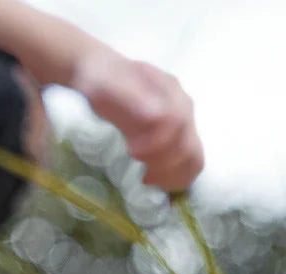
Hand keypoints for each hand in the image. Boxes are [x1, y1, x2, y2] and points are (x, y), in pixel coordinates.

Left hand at [71, 51, 203, 190]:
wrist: (100, 75)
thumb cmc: (100, 80)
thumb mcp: (106, 85)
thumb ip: (128, 97)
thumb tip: (155, 117)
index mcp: (168, 90)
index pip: (176, 123)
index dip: (158, 143)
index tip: (133, 152)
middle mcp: (181, 105)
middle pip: (188, 144)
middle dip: (165, 164)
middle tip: (141, 171)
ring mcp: (181, 121)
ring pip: (192, 156)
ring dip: (171, 174)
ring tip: (147, 178)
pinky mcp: (173, 135)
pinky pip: (186, 160)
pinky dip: (173, 176)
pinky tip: (151, 178)